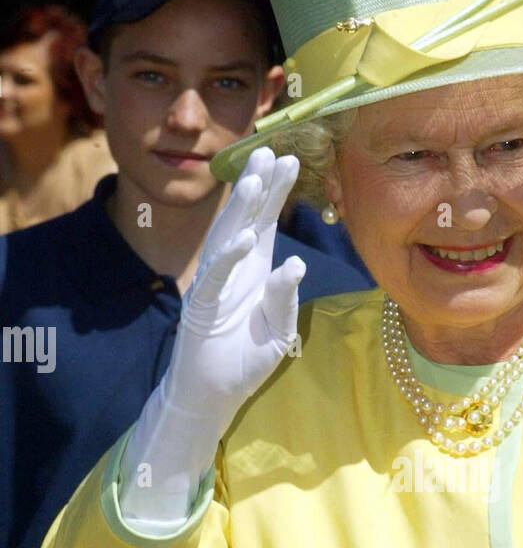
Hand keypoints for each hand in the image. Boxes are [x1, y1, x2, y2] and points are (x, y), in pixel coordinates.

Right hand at [163, 146, 303, 426]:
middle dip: (258, 187)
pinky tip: (244, 238)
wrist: (213, 395)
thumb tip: (294, 264)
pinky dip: (229, 256)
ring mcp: (216, 285)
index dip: (276, 193)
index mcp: (254, 271)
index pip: (266, 223)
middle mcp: (234, 270)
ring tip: (255, 181)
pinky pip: (216, 276)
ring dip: (240, 210)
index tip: (292, 160)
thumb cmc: (244, 361)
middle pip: (246, 220)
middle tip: (272, 152)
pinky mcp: (203, 307)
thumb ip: (285, 300)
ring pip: (226, 238)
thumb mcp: (278, 333)